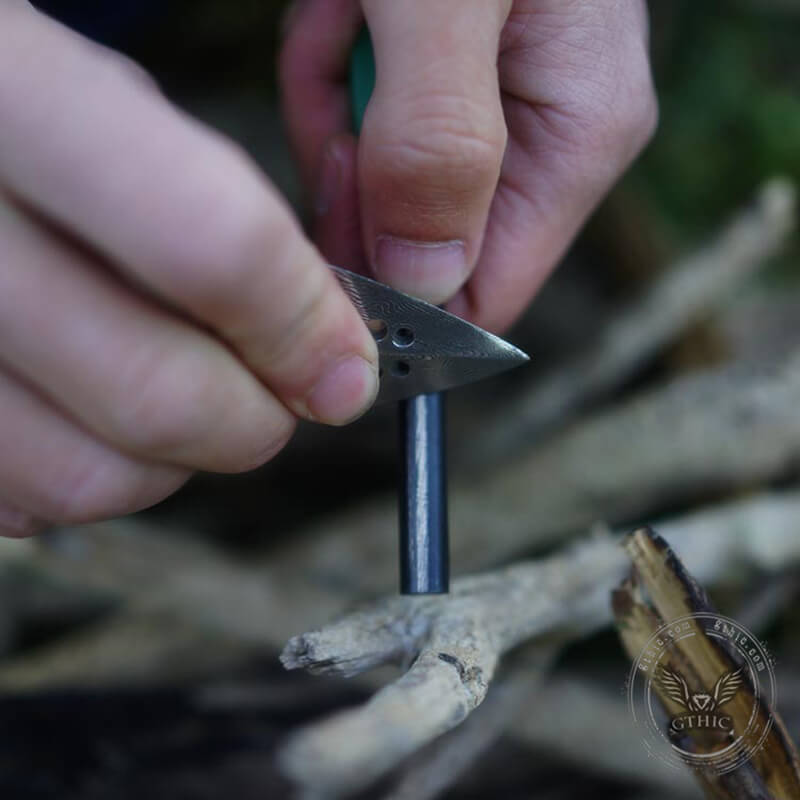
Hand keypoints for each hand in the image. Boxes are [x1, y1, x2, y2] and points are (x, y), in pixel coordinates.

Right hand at [0, 4, 378, 536]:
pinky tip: (104, 411)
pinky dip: (102, 473)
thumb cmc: (39, 119)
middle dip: (258, 422)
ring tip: (190, 395)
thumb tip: (326, 341)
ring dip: (181, 460)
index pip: (213, 247)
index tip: (348, 368)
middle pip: (156, 395)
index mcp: (22, 103)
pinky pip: (35, 499)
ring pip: (93, 477)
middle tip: (286, 398)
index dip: (304, 327)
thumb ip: (226, 213)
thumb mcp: (130, 106)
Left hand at [280, 0, 656, 331]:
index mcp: (576, 134)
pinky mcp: (437, 77)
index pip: (490, 291)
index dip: (407, 303)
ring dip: (338, 119)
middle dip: (361, 188)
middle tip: (340, 95)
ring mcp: (488, 105)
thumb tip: (426, 282)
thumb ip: (439, 146)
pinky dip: (331, 75)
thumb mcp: (444, 4)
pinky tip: (340, 15)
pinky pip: (366, 120)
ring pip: (384, 184)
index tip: (337, 263)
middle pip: (425, 242)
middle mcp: (542, 133)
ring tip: (346, 21)